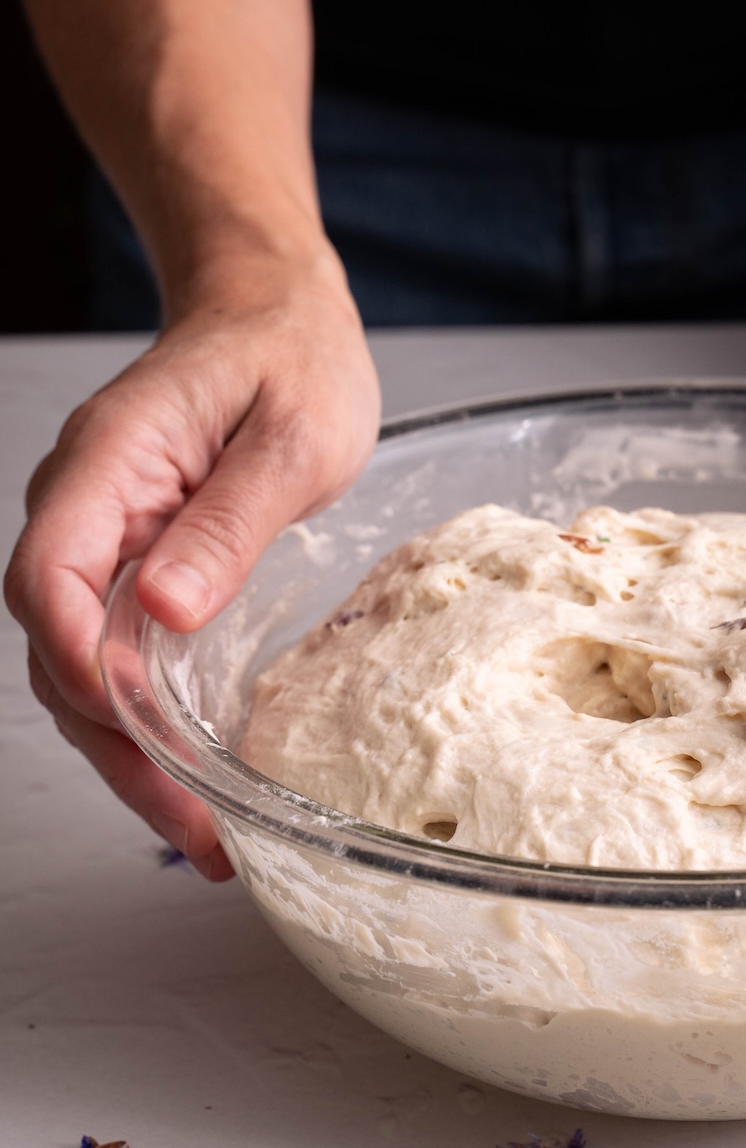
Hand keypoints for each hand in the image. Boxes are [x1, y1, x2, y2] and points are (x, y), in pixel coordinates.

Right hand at [4, 252, 380, 877]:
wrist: (275, 314)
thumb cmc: (291, 357)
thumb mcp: (290, 436)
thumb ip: (227, 521)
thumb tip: (163, 610)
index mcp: (111, 462)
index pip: (51, 576)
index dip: (84, 662)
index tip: (141, 728)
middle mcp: (85, 507)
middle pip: (59, 647)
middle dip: (118, 748)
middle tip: (195, 829)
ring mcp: (102, 538)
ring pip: (81, 667)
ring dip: (131, 755)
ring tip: (200, 833)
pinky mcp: (132, 564)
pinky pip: (117, 652)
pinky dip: (146, 722)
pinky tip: (189, 776)